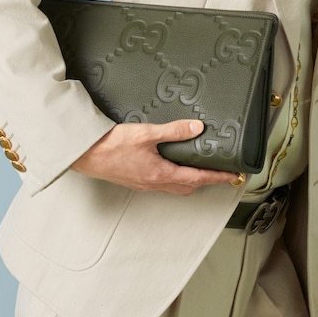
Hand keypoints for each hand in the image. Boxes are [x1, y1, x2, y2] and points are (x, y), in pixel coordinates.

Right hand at [71, 119, 242, 194]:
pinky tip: (171, 167)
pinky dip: (174, 179)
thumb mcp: (146, 134)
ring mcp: (144, 184)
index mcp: (161, 174)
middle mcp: (154, 183)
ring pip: (175, 187)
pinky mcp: (136, 181)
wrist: (85, 155)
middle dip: (205, 181)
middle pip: (188, 187)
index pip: (197, 178)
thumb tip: (197, 128)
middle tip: (219, 172)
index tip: (232, 176)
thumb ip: (173, 131)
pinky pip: (162, 184)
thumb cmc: (111, 146)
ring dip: (190, 181)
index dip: (217, 177)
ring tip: (199, 169)